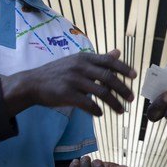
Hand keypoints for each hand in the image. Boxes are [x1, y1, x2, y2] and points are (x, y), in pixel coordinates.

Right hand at [1, 49, 136, 116]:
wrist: (32, 83)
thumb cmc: (57, 73)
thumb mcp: (77, 61)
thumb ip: (98, 59)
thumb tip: (117, 52)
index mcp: (84, 57)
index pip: (109, 61)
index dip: (124, 69)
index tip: (135, 76)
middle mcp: (80, 67)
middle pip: (109, 78)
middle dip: (123, 89)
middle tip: (131, 98)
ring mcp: (73, 80)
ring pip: (101, 92)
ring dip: (114, 103)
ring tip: (120, 110)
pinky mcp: (66, 94)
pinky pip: (87, 104)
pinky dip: (96, 110)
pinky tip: (100, 113)